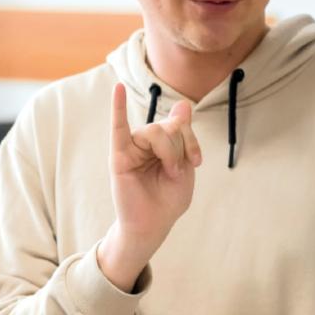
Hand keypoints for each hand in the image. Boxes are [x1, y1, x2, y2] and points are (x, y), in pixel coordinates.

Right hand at [98, 83, 201, 289]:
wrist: (153, 225)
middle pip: (167, 126)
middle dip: (180, 146)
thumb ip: (182, 136)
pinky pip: (118, 127)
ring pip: (154, 131)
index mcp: (162, 143)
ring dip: (168, 150)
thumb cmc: (167, 200)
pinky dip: (117, 107)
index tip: (196, 161)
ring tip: (168, 171)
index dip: (190, 139)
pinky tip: (118, 90)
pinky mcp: (120, 156)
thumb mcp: (184, 166)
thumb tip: (183, 103)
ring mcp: (131, 147)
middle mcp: (145, 142)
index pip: (177, 124)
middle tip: (177, 171)